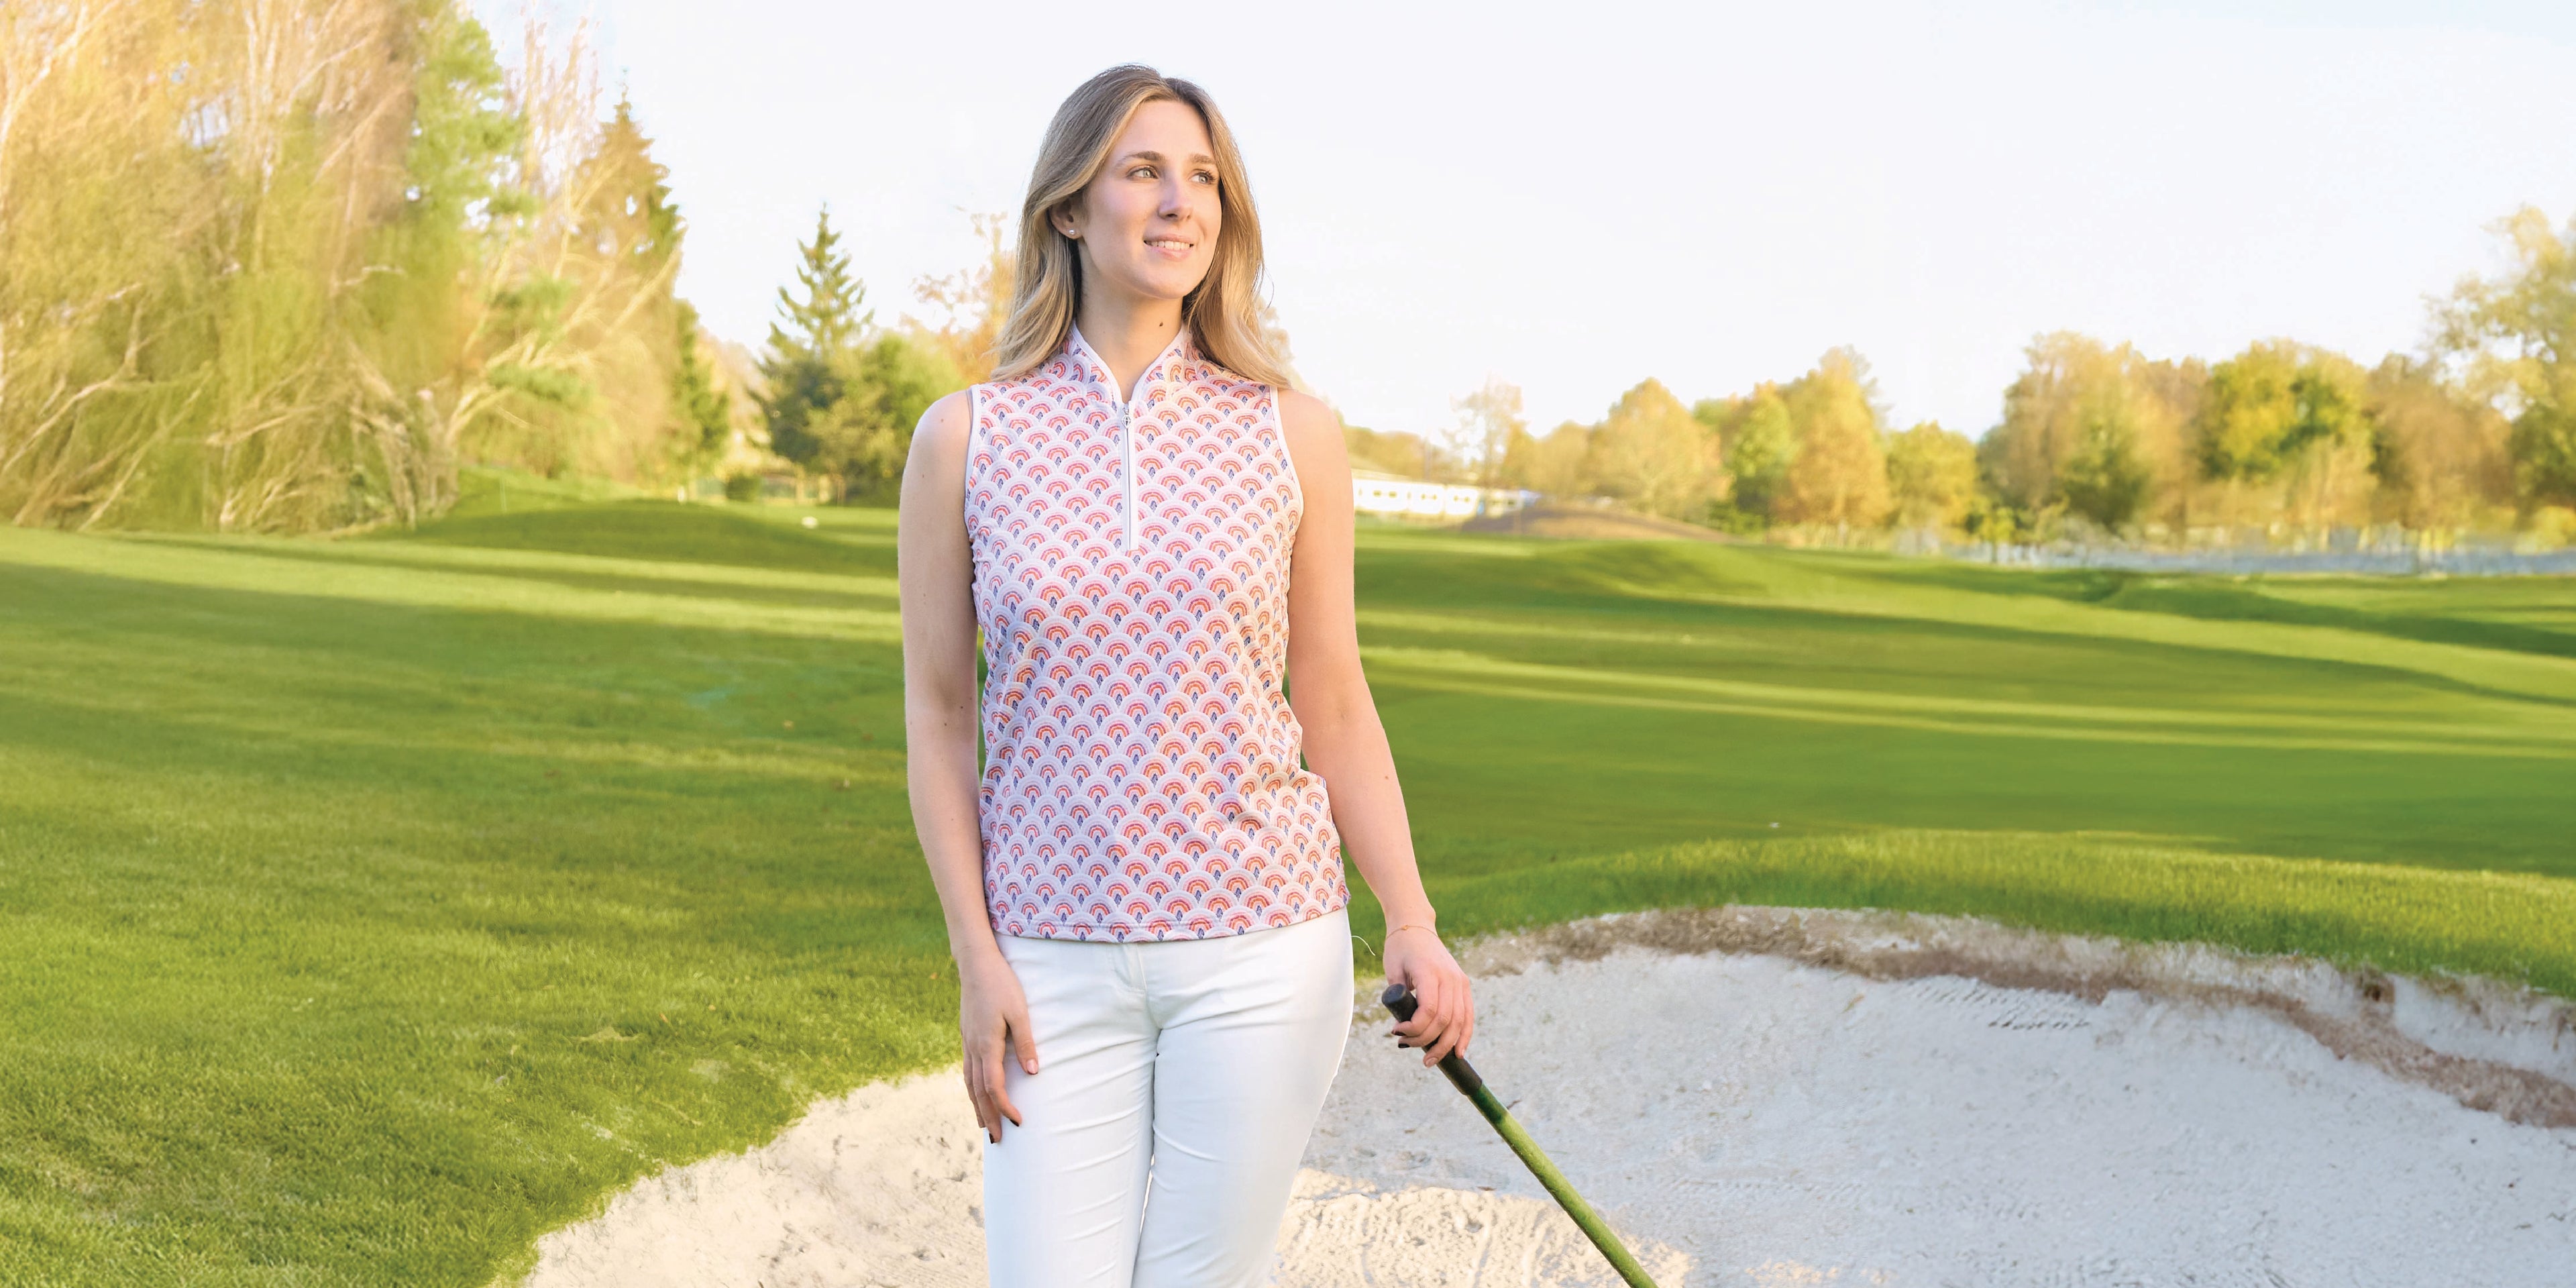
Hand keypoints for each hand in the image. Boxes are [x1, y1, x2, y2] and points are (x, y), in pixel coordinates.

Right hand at [957, 950, 1037, 1143]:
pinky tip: (975, 1093)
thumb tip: (1032, 1073)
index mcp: (987, 1045)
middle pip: (978, 1092)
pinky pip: (966, 1070)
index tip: (1018, 1122)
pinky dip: (971, 1089)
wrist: (976, 963)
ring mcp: (967, 1043)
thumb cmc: (1002, 984)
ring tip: (983, 1125)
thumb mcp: (1019, 1011)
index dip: (1005, 1107)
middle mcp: (973, 1048)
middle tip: (997, 1140)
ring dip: (976, 1106)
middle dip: (988, 1117)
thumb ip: (1025, 1042)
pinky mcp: (966, 1036)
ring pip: (969, 1083)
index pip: (994, 1087)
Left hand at [1383, 923, 1473, 1065]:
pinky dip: (1464, 1035)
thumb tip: (1402, 1025)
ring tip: (1430, 1061)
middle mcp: (1449, 978)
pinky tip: (1458, 1052)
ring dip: (1446, 1045)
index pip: (1429, 1010)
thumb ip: (1397, 996)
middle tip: (1408, 1049)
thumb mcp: (1392, 969)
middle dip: (1428, 1041)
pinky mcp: (1463, 985)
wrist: (1416, 927)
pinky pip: (1468, 1015)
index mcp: (1430, 972)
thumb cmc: (1400, 948)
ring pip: (1459, 1021)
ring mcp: (1459, 981)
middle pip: (1445, 1020)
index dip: (1414, 1028)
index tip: (1396, 1031)